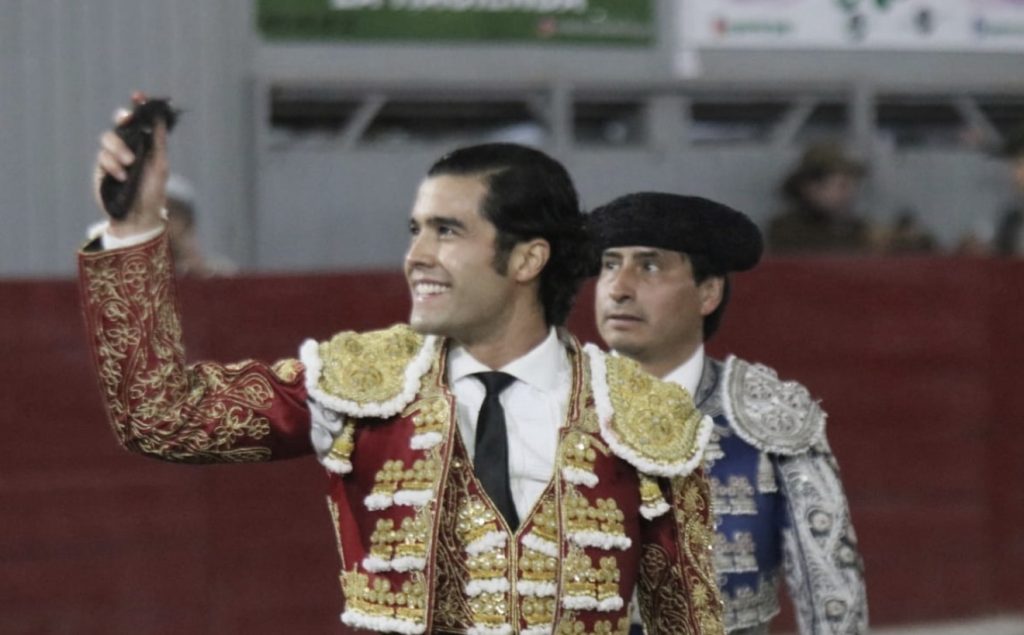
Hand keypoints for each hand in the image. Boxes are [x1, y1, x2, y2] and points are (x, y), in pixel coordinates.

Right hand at [93, 92, 168, 237]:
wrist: (138, 217)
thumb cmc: (153, 192)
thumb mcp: (160, 166)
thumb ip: (159, 142)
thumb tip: (159, 117)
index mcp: (145, 145)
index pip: (140, 122)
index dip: (138, 107)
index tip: (138, 95)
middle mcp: (129, 148)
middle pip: (119, 124)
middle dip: (122, 119)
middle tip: (126, 120)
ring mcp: (114, 157)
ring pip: (107, 138)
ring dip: (118, 148)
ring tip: (129, 163)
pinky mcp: (102, 168)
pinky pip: (102, 157)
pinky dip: (112, 165)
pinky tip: (121, 176)